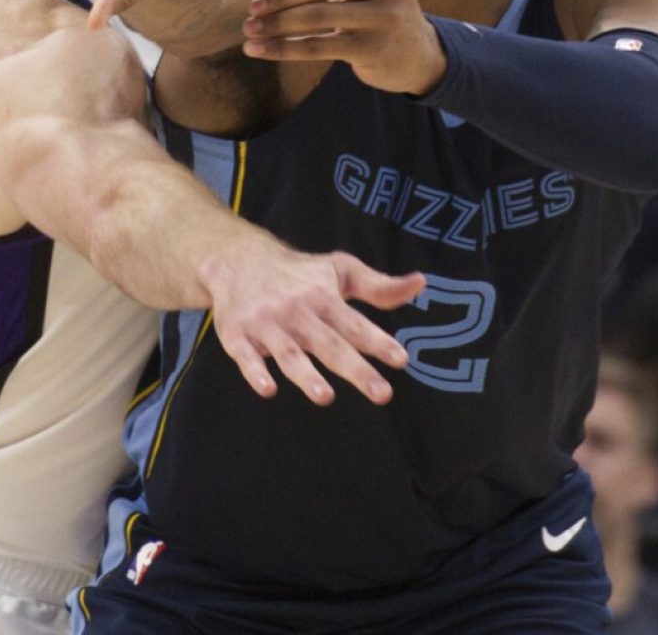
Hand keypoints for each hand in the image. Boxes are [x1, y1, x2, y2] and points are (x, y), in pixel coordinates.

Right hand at [201, 244, 424, 404]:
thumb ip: (378, 285)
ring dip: (306, 375)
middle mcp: (297, 311)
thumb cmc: (298, 272)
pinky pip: (245, 356)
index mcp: (323, 297)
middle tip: (382, 394)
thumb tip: (420, 283)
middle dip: (355, 369)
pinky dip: (255, 372)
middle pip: (329, 344)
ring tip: (326, 397)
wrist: (237, 259)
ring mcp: (266, 324)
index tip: (401, 359)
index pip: (354, 324)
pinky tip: (267, 389)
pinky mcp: (237, 334)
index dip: (377, 341)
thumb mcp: (339, 270)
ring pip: (289, 353)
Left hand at [242, 0, 446, 94]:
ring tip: (249, 30)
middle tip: (252, 7)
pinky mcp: (372, 49)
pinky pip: (318, 46)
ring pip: (317, 17)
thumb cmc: (378, 5)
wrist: (416, 54)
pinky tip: (258, 50)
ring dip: (277, 24)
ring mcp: (385, 17)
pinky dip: (284, 48)